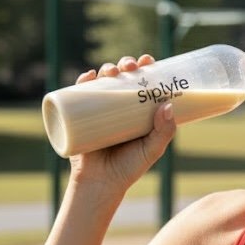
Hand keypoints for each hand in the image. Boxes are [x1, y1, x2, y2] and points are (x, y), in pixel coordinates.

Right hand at [68, 54, 175, 194]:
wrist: (100, 184)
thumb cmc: (129, 168)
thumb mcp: (152, 150)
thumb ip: (163, 132)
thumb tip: (167, 104)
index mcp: (137, 110)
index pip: (143, 83)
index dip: (146, 68)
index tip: (148, 60)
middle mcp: (118, 107)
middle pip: (122, 78)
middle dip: (126, 65)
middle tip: (130, 67)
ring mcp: (98, 110)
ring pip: (102, 82)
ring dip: (106, 69)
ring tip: (112, 71)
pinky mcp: (79, 117)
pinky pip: (77, 95)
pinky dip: (82, 82)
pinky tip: (88, 76)